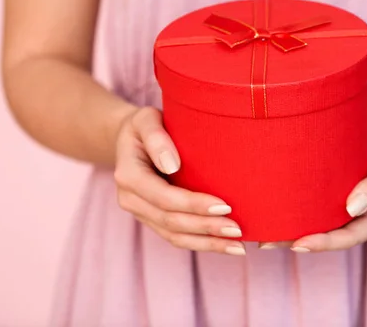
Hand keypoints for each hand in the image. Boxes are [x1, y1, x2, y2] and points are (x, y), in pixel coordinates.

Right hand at [114, 107, 245, 254]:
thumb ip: (156, 137)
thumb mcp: (146, 119)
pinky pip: (176, 237)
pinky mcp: (152, 219)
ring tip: (238, 246)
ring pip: (174, 237)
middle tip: (238, 230)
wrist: (131, 139)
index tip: (225, 206)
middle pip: (171, 221)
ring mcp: (141, 213)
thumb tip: (172, 165)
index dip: (194, 205)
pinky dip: (201, 243)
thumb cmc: (144, 126)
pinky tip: (225, 245)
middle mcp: (131, 199)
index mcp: (129, 176)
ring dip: (207, 244)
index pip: (164, 197)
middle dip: (206, 228)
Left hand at [260, 128, 366, 251]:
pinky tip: (277, 206)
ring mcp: (350, 209)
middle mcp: (361, 219)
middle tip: (265, 242)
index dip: (322, 243)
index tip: (297, 244)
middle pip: (327, 236)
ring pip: (319, 224)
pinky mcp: (340, 196)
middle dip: (296, 241)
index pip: (347, 238)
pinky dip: (299, 209)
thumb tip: (352, 208)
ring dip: (293, 228)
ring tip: (261, 230)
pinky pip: (318, 208)